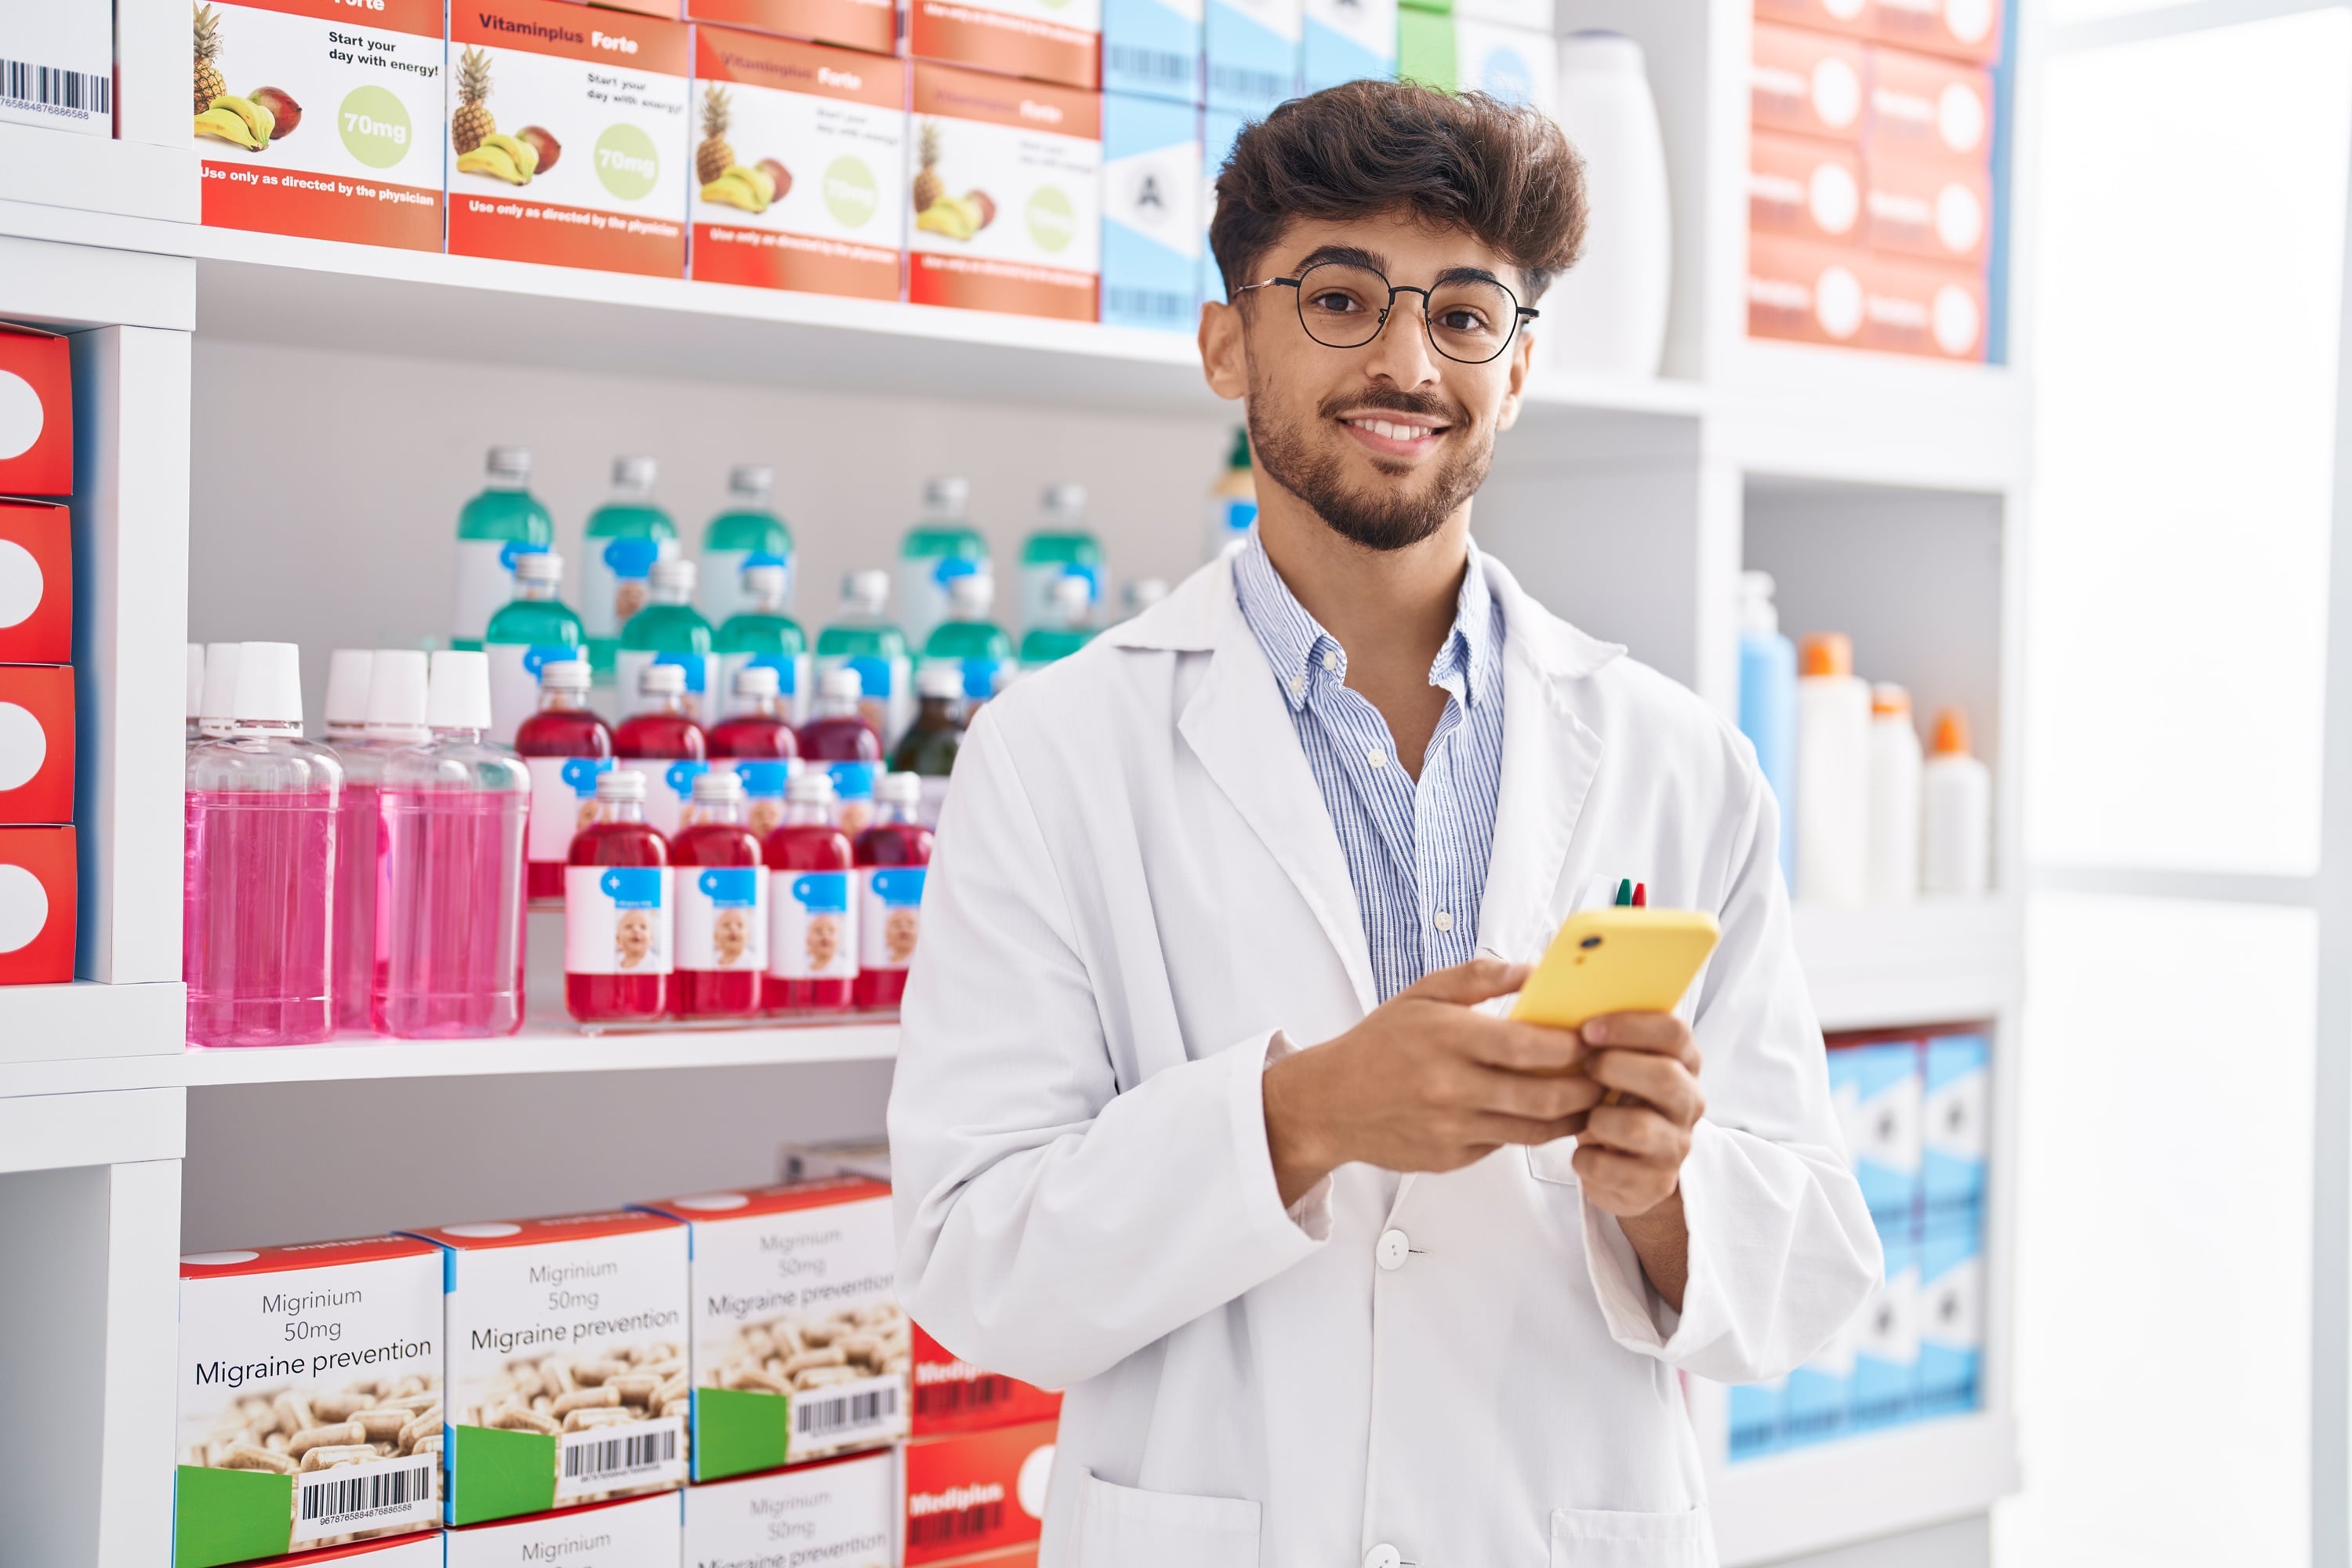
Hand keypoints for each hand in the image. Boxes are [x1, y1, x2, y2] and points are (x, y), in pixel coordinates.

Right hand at [1261, 957, 1603, 1207]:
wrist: (1329, 1103)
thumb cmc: (1378, 1044)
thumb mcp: (1421, 994)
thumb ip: (1479, 977)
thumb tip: (1534, 970)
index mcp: (1447, 1039)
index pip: (1527, 1046)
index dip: (1571, 1046)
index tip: (1593, 1039)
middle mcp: (1451, 1087)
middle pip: (1543, 1095)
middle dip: (1587, 1087)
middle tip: (1607, 1075)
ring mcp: (1452, 1128)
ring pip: (1533, 1129)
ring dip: (1571, 1116)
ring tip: (1590, 1100)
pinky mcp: (1451, 1158)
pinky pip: (1505, 1145)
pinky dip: (1530, 1131)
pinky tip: (1544, 1116)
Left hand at [1570, 1011, 1703, 1219]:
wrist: (1622, 1164)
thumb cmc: (1609, 1099)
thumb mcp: (1613, 1061)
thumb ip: (1602, 1034)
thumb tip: (1556, 995)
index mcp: (1682, 1062)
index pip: (1674, 1032)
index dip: (1629, 1026)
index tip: (1587, 1028)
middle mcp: (1688, 1102)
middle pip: (1665, 1077)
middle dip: (1614, 1068)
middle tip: (1584, 1069)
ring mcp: (1676, 1145)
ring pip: (1638, 1127)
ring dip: (1598, 1119)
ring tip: (1584, 1119)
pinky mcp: (1656, 1183)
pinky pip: (1614, 1168)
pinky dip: (1587, 1159)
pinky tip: (1583, 1153)